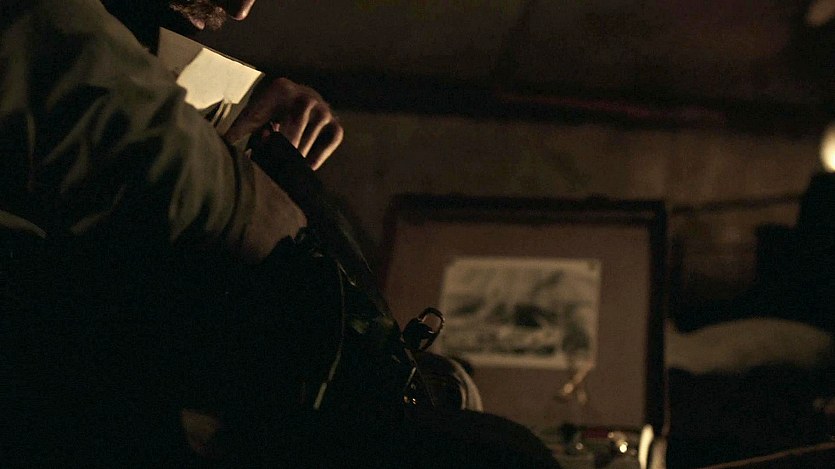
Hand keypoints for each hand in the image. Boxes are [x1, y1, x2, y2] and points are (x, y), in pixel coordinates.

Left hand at [225, 78, 342, 169]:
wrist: (302, 99)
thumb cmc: (273, 111)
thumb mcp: (255, 115)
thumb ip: (239, 129)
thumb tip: (220, 145)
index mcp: (281, 89)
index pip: (267, 116)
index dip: (259, 137)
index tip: (254, 152)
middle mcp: (306, 96)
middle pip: (292, 128)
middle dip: (281, 148)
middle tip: (272, 166)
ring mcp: (323, 109)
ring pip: (309, 138)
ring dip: (296, 154)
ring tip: (285, 167)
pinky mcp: (336, 124)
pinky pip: (331, 142)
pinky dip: (319, 156)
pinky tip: (306, 168)